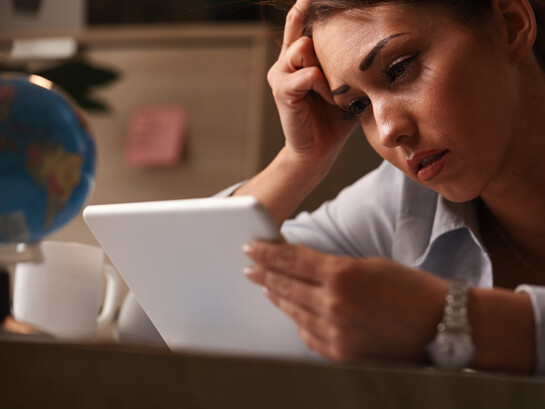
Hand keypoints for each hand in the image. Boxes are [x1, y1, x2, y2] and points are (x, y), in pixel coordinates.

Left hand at [243, 241, 447, 362]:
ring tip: (263, 284)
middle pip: (286, 285)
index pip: (291, 260)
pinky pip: (307, 334)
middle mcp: (334, 305)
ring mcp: (336, 332)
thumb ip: (331, 267)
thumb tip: (302, 265)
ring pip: (293, 310)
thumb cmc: (413, 289)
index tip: (251, 247)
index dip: (268, 253)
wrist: (445, 326)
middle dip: (263, 272)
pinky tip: (289, 310)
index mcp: (342, 275)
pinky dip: (296, 319)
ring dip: (275, 295)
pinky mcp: (341, 354)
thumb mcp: (369, 265)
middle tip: (249, 264)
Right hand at [268, 0, 357, 166]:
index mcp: (300, 56)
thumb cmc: (335, 117)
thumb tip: (375, 38)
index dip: (307, 4)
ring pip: (303, 47)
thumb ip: (348, 61)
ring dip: (326, 68)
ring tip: (332, 92)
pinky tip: (327, 100)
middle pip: (303, 27)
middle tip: (340, 69)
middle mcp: (286, 60)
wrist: (319, 150)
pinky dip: (322, 86)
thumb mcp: (346, 82)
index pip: (300, 19)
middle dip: (326, 39)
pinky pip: (308, 74)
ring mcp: (280, 74)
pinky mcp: (281, 91)